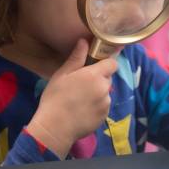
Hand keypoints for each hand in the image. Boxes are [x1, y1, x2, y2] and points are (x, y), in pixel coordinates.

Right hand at [27, 39, 117, 156]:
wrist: (55, 128)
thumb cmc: (55, 98)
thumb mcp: (62, 75)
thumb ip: (76, 57)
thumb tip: (84, 41)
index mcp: (94, 75)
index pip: (112, 63)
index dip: (106, 63)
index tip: (95, 65)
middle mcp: (104, 88)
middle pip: (108, 78)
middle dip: (99, 79)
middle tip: (81, 84)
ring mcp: (106, 104)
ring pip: (105, 93)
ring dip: (98, 93)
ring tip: (80, 100)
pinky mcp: (105, 117)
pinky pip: (103, 106)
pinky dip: (96, 106)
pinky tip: (82, 110)